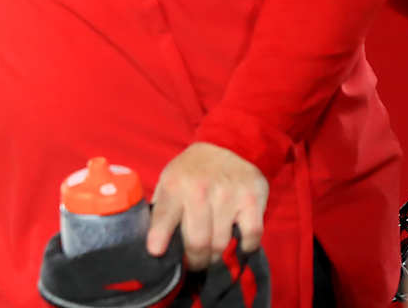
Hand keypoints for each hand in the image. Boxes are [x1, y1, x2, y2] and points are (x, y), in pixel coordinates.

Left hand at [147, 142, 267, 269]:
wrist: (228, 144)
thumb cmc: (192, 172)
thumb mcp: (169, 180)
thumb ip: (162, 209)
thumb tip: (154, 245)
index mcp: (174, 185)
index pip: (164, 217)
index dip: (159, 238)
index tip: (156, 252)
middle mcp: (200, 189)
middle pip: (198, 241)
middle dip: (196, 261)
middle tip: (196, 263)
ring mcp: (228, 194)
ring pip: (222, 244)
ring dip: (217, 256)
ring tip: (213, 254)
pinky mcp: (252, 198)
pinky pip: (250, 237)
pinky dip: (244, 247)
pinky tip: (236, 243)